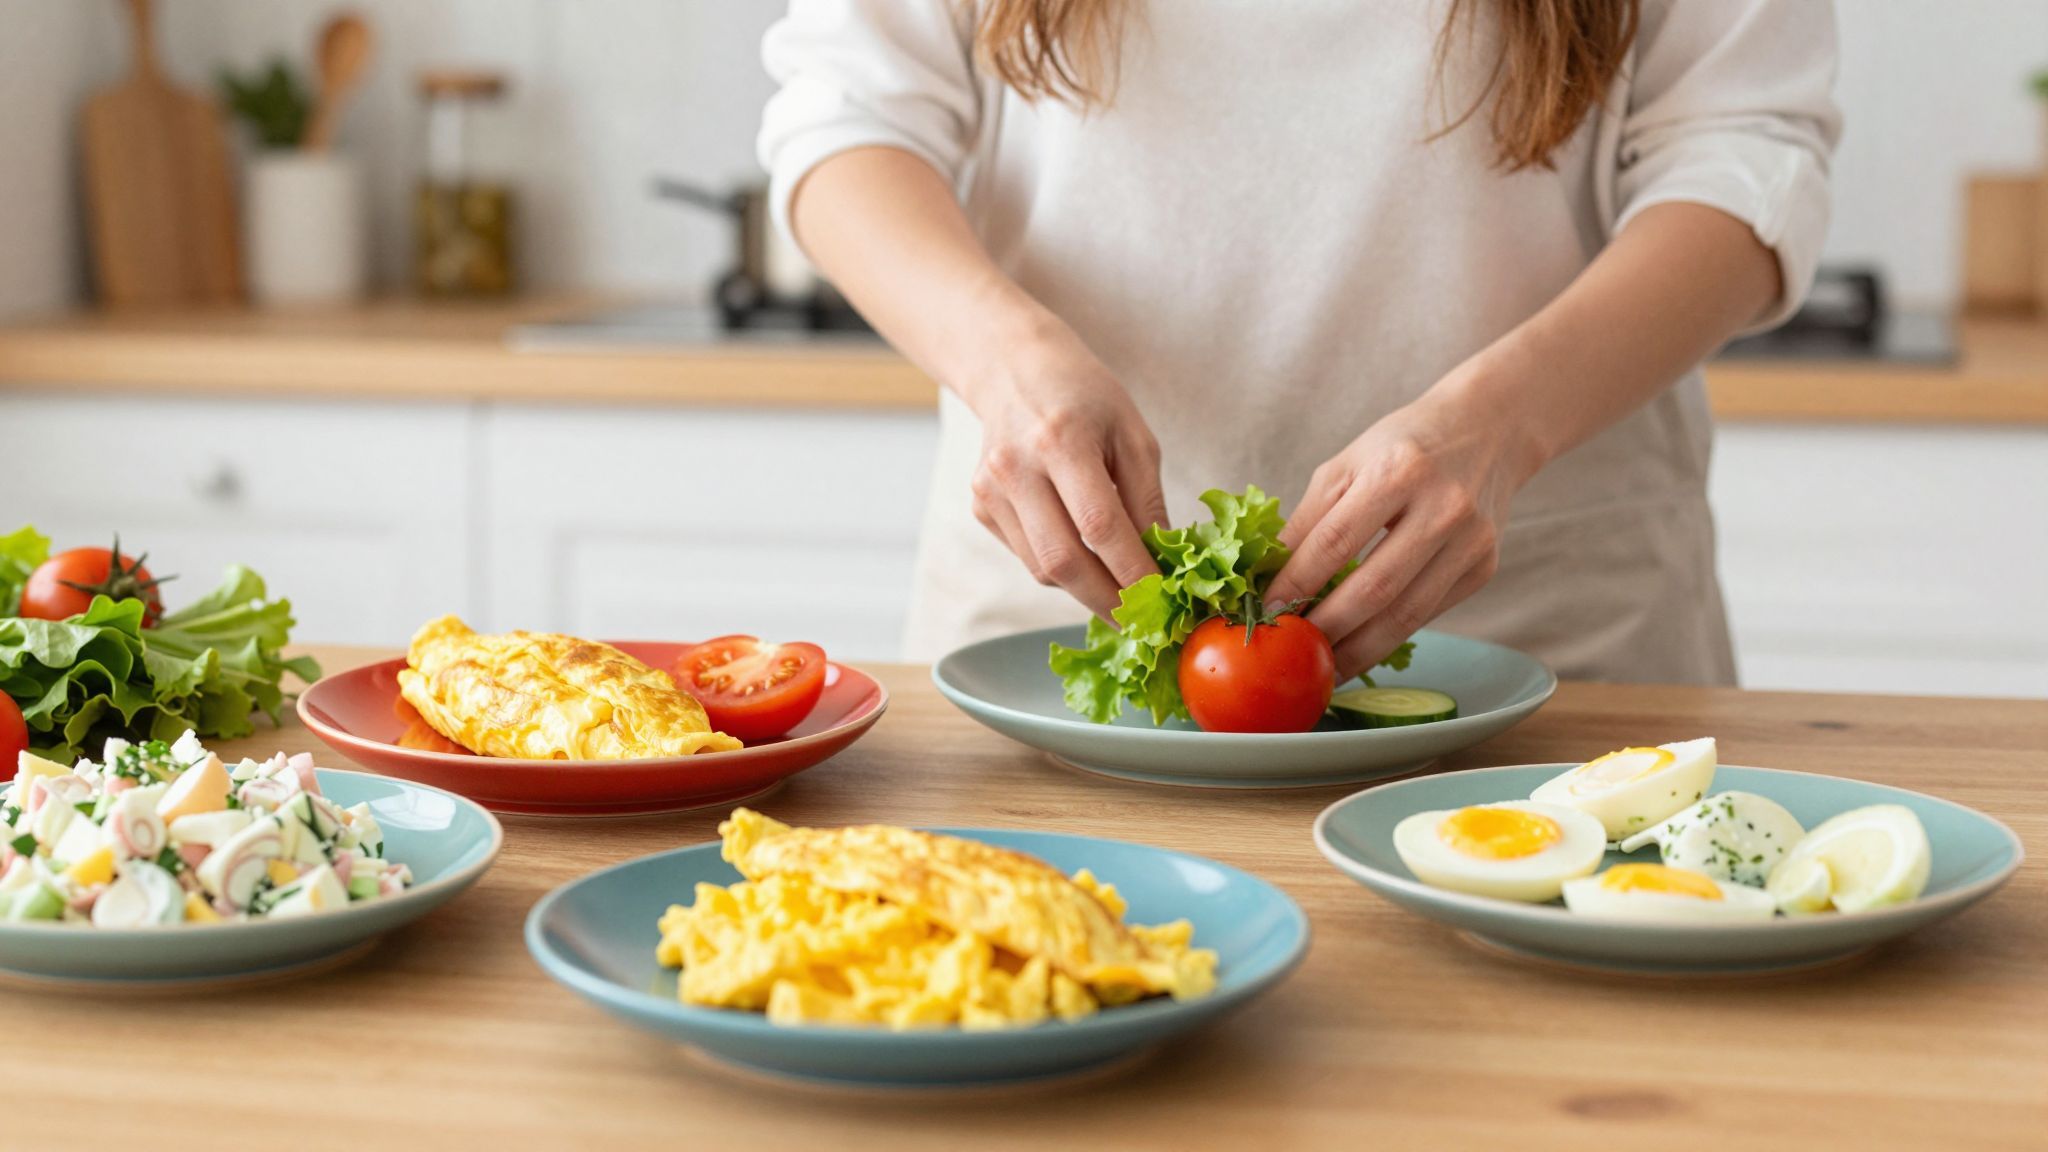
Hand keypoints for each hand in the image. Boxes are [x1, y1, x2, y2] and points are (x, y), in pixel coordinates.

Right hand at [965, 323, 1167, 618]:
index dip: (1133, 572)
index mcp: (1061, 440)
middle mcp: (1016, 468)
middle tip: (1140, 621)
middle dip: (1106, 600)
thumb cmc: (1086, 398)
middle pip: (1062, 560)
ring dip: (1085, 587)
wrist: (1014, 370)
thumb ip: (1148, 502)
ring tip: (1118, 584)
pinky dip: (1060, 565)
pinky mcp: (979, 506)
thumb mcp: (1133, 435)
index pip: (1100, 526)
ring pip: (1041, 569)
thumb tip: (1164, 564)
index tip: (1162, 599)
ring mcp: (990, 490)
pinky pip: (1027, 556)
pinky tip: (1079, 546)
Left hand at [1264, 375, 1544, 680]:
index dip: (1296, 584)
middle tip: (1290, 652)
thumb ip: (1307, 521)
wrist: (1488, 430)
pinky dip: (1389, 638)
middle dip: (1326, 630)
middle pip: (1374, 589)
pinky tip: (1359, 649)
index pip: (1335, 542)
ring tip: (1321, 667)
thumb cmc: (1402, 448)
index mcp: (1398, 471)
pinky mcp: (1484, 567)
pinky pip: (1427, 614)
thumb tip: (1269, 581)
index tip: (1265, 614)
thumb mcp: (1346, 465)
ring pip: (1406, 615)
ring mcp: (1470, 541)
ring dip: (1358, 651)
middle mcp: (1442, 506)